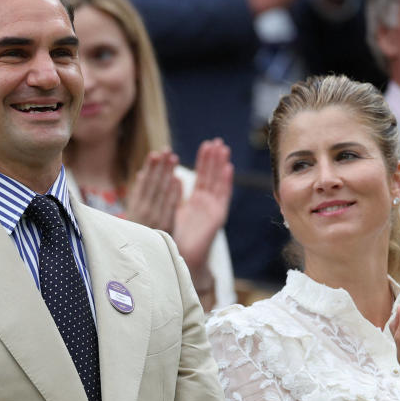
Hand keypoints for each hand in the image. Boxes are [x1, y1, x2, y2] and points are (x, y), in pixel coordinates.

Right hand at [125, 151, 180, 232]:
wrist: (138, 263)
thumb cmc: (136, 236)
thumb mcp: (134, 215)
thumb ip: (139, 194)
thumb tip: (142, 173)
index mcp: (135, 208)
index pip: (144, 184)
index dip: (151, 168)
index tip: (155, 154)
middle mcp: (143, 213)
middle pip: (153, 185)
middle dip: (159, 167)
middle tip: (166, 150)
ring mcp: (154, 219)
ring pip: (161, 192)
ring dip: (166, 174)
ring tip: (172, 158)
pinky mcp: (164, 227)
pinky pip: (169, 207)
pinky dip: (172, 193)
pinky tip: (176, 179)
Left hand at [172, 138, 231, 274]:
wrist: (180, 259)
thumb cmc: (175, 240)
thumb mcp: (171, 212)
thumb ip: (173, 195)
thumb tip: (172, 177)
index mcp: (195, 203)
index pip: (201, 178)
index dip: (204, 162)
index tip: (206, 145)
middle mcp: (205, 205)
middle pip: (212, 177)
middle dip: (214, 159)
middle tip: (216, 141)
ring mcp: (212, 210)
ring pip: (218, 183)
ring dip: (221, 165)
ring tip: (222, 148)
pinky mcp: (216, 217)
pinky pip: (222, 197)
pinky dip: (226, 182)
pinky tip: (228, 168)